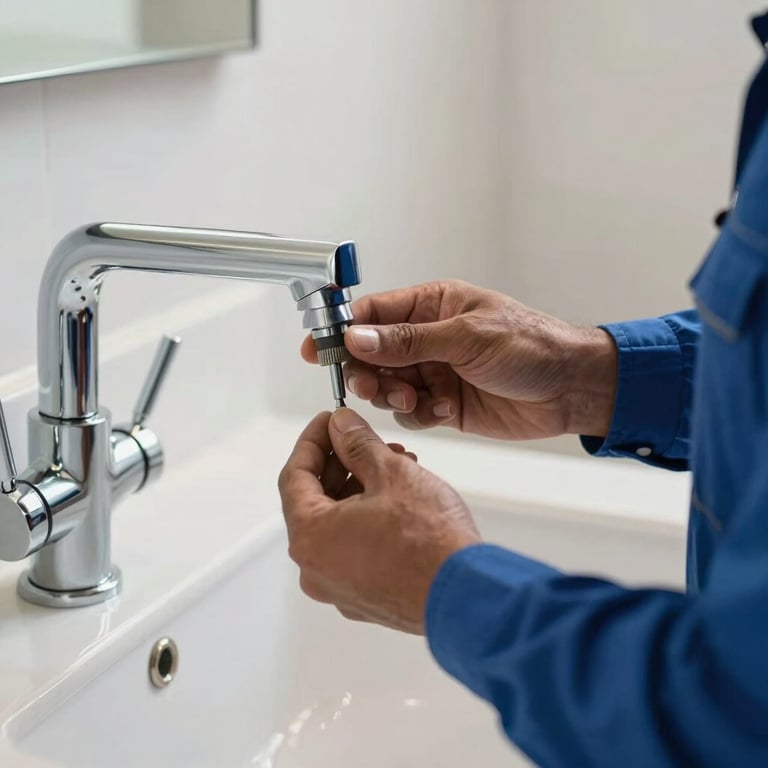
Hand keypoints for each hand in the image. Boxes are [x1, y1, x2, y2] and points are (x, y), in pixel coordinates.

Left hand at [278, 408, 480, 633]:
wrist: (467, 596)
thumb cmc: (428, 538)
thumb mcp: (391, 473)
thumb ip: (357, 444)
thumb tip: (341, 425)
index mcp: (310, 538)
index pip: (294, 476)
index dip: (313, 441)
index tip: (330, 420)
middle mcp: (315, 569)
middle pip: (315, 501)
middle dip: (343, 464)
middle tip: (366, 439)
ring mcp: (340, 589)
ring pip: (339, 525)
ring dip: (361, 489)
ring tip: (397, 464)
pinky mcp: (366, 598)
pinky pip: (355, 549)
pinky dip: (370, 519)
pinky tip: (401, 499)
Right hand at [301, 280, 616, 439]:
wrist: (571, 388)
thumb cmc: (531, 345)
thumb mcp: (466, 336)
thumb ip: (408, 340)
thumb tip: (358, 337)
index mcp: (432, 306)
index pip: (373, 313)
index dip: (343, 330)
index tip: (318, 348)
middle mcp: (428, 338)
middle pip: (373, 353)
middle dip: (366, 371)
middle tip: (369, 384)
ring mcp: (435, 372)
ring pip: (388, 385)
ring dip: (392, 395)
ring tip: (414, 398)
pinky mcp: (444, 404)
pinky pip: (411, 411)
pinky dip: (418, 414)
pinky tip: (440, 411)